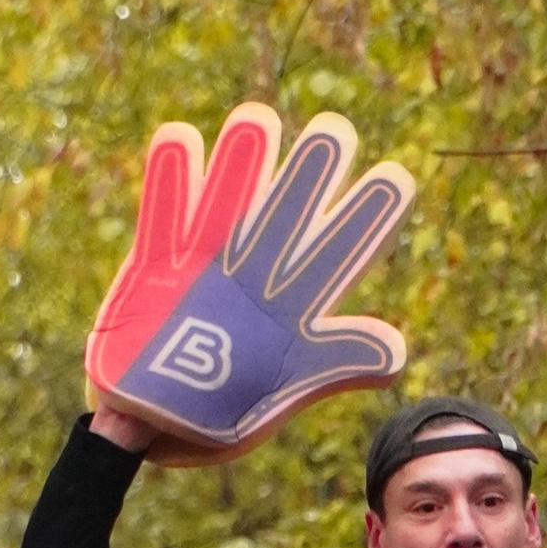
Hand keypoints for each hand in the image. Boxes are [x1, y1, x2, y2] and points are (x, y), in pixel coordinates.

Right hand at [84, 103, 415, 458]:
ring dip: (243, 159)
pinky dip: (170, 177)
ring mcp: (205, 261)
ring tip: (257, 122)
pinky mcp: (155, 261)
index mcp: (295, 305)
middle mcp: (255, 270)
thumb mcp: (282, 395)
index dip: (370, 214)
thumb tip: (393, 353)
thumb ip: (331, 365)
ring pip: (229, 193)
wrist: (150, 425)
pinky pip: (163, 209)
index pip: (344, 249)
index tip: (395, 181)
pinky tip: (182, 140)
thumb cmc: (217, 416)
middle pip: (290, 207)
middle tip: (333, 133)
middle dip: (312, 169)